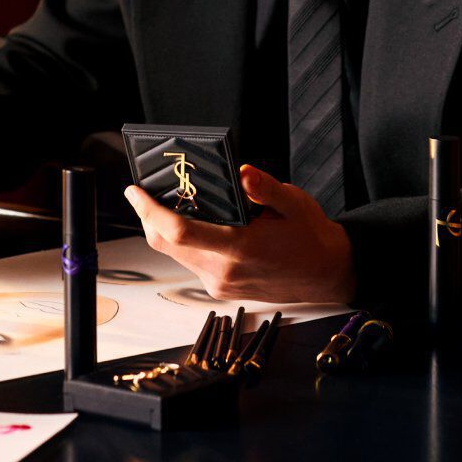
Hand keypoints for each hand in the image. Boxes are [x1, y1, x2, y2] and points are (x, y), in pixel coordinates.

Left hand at [124, 164, 355, 304]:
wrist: (327, 274)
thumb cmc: (311, 236)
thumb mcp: (294, 202)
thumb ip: (265, 188)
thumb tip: (240, 172)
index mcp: (241, 248)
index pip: (181, 232)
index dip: (151, 211)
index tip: (134, 191)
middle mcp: (225, 271)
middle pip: (167, 244)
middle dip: (149, 217)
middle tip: (142, 192)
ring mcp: (221, 284)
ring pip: (175, 255)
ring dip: (164, 230)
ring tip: (163, 203)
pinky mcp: (221, 289)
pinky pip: (190, 262)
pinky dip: (182, 242)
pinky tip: (190, 222)